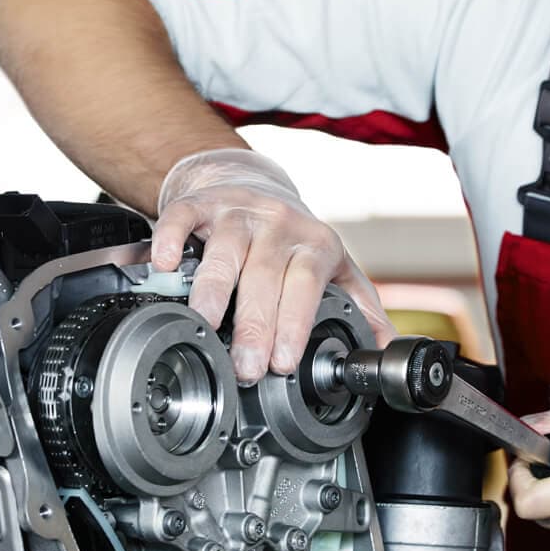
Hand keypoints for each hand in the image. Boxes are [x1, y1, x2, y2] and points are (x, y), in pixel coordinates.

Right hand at [151, 148, 396, 382]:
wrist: (253, 184)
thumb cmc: (292, 238)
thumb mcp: (334, 266)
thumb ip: (360, 306)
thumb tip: (385, 348)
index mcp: (314, 244)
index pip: (306, 284)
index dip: (295, 322)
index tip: (284, 362)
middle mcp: (278, 225)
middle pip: (265, 276)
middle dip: (254, 324)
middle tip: (244, 366)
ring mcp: (237, 213)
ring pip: (224, 250)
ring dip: (212, 289)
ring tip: (203, 324)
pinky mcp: (200, 203)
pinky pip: (183, 216)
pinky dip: (171, 237)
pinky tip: (164, 265)